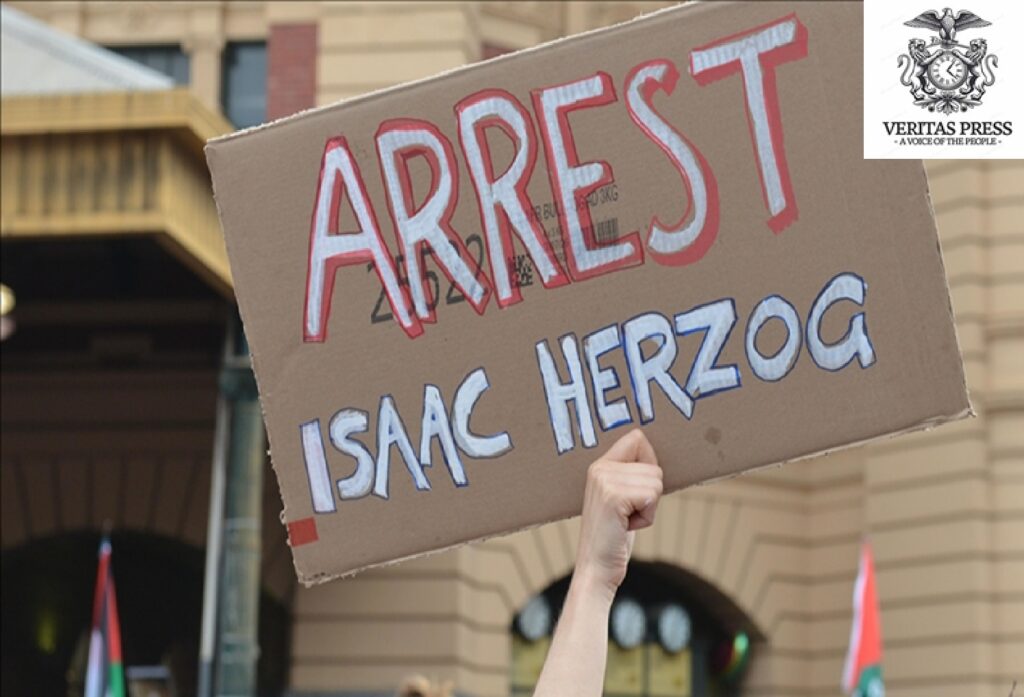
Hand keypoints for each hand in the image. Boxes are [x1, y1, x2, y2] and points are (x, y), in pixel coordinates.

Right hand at [574, 429, 661, 596]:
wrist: (595, 568)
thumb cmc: (613, 537)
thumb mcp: (620, 499)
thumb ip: (631, 476)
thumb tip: (656, 458)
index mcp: (599, 465)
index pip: (637, 438)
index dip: (650, 462)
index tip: (638, 490)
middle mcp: (599, 468)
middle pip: (654, 467)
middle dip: (650, 496)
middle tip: (627, 514)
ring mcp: (604, 481)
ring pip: (656, 482)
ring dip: (648, 508)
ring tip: (625, 520)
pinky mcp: (613, 496)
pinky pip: (652, 496)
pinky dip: (647, 517)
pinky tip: (627, 526)